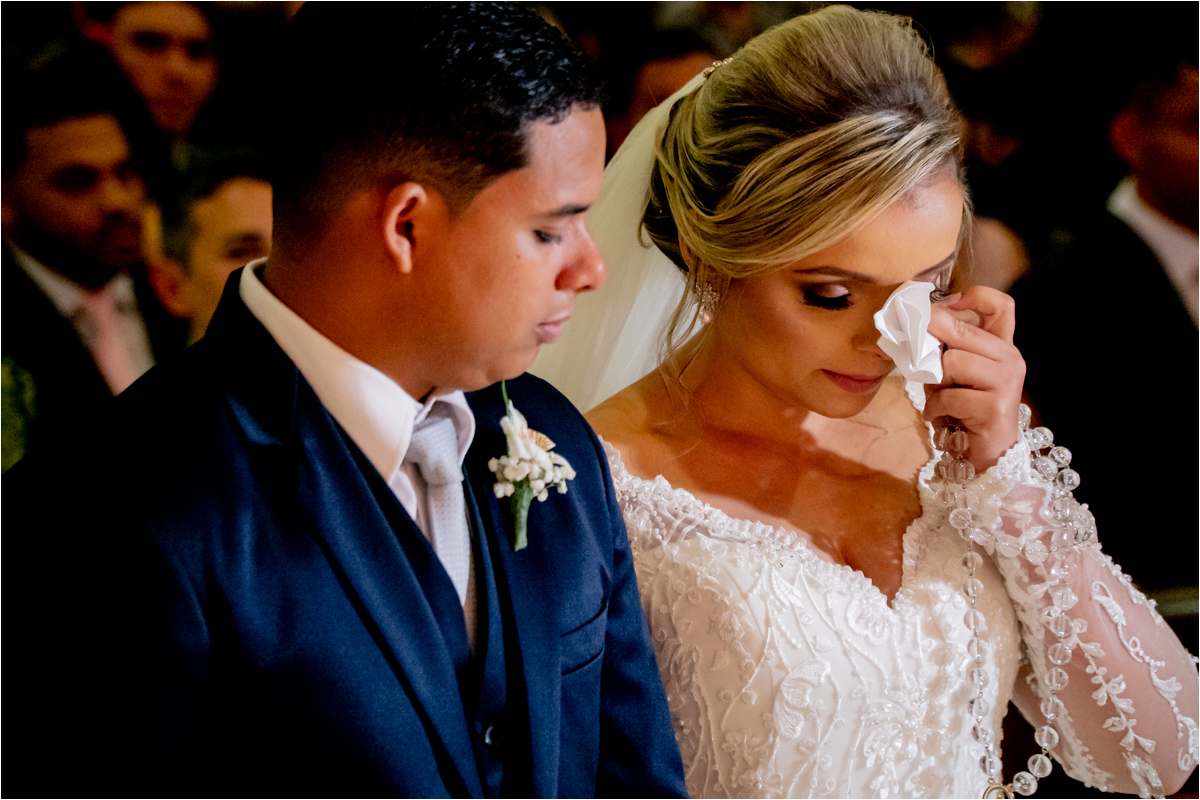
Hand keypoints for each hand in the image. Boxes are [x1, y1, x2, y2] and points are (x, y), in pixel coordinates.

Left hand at [923, 286, 1025, 472]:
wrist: (985, 455)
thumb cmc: (963, 411)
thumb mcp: (952, 373)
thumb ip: (944, 348)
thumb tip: (916, 325)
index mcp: (1000, 346)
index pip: (1002, 305)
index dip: (975, 296)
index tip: (948, 305)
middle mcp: (1010, 358)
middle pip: (961, 332)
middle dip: (930, 341)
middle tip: (915, 352)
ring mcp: (1006, 382)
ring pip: (951, 363)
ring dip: (935, 383)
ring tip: (940, 398)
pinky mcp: (995, 406)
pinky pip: (949, 395)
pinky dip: (935, 407)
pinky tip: (939, 416)